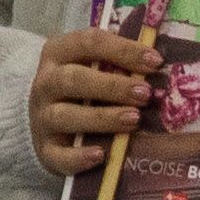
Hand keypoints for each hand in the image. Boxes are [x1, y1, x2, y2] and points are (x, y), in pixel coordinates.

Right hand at [28, 27, 157, 184]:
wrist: (45, 118)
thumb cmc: (80, 87)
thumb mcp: (91, 65)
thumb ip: (117, 61)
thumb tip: (158, 62)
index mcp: (58, 53)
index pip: (88, 42)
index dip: (123, 50)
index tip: (155, 61)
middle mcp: (45, 83)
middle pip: (74, 79)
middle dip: (112, 86)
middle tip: (146, 93)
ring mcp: (41, 117)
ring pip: (65, 116)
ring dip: (102, 118)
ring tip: (134, 120)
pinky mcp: (45, 149)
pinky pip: (58, 154)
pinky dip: (78, 157)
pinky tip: (101, 154)